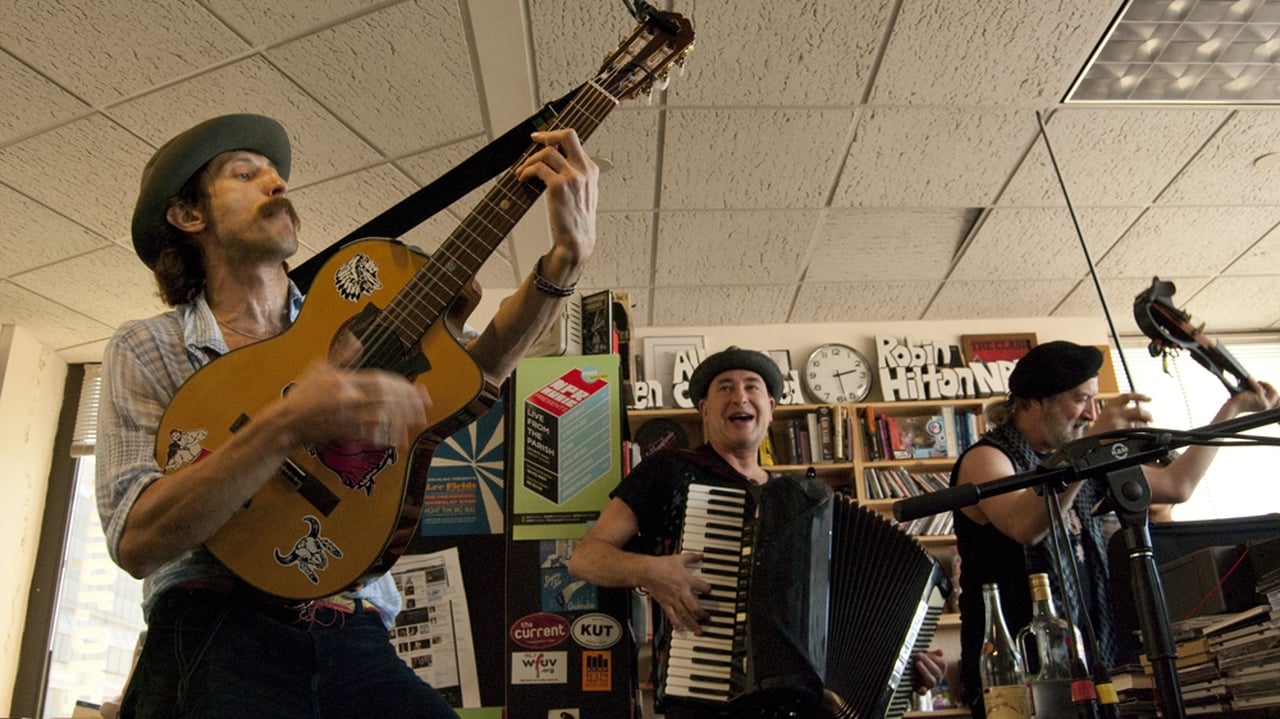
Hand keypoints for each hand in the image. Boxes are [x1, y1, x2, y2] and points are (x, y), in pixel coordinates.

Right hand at [281, 362, 431, 447]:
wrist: (286, 422)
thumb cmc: (303, 395)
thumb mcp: (320, 369)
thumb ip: (342, 356)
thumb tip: (356, 339)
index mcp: (344, 380)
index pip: (380, 379)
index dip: (401, 385)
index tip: (416, 389)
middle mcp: (347, 397)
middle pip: (385, 397)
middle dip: (408, 401)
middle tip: (425, 404)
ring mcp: (345, 416)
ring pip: (380, 416)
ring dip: (402, 419)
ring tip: (418, 420)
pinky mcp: (342, 432)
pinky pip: (368, 434)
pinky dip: (383, 436)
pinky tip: (397, 438)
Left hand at [517, 129, 597, 276]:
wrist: (576, 240)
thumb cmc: (577, 220)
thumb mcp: (584, 192)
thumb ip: (575, 174)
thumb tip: (555, 160)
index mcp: (591, 170)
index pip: (574, 142)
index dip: (555, 137)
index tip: (543, 139)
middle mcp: (584, 170)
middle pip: (567, 135)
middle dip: (548, 134)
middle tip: (535, 139)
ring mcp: (572, 177)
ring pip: (547, 152)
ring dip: (530, 159)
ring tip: (523, 170)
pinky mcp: (559, 186)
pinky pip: (538, 168)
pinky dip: (526, 171)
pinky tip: (523, 178)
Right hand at [644, 553, 710, 634]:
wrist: (647, 571)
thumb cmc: (661, 565)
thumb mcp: (679, 558)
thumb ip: (691, 557)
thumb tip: (700, 555)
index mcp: (686, 581)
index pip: (703, 587)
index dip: (708, 590)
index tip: (710, 592)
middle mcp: (681, 592)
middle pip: (695, 607)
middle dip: (702, 614)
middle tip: (708, 618)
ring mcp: (673, 600)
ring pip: (685, 615)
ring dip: (692, 623)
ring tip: (698, 630)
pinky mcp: (665, 604)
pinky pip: (672, 616)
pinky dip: (677, 624)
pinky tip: (681, 629)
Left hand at [912, 649, 945, 693]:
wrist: (914, 676)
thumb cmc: (923, 665)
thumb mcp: (928, 658)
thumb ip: (933, 655)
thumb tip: (940, 652)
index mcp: (941, 670)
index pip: (942, 664)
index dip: (934, 658)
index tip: (925, 653)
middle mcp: (938, 678)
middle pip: (936, 672)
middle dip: (928, 662)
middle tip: (919, 655)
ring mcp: (931, 685)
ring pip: (932, 682)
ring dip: (925, 672)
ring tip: (918, 663)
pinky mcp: (922, 690)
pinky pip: (924, 692)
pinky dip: (923, 690)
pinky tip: (922, 688)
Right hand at [1092, 392, 1152, 432]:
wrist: (1087, 444)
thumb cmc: (1097, 432)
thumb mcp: (1105, 416)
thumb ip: (1119, 411)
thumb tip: (1136, 412)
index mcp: (1110, 406)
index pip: (1127, 396)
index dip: (1140, 396)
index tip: (1148, 398)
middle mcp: (1114, 413)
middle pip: (1138, 411)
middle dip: (1147, 415)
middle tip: (1149, 419)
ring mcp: (1118, 425)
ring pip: (1140, 424)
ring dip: (1144, 426)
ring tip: (1143, 429)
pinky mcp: (1121, 435)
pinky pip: (1137, 434)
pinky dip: (1140, 435)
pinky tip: (1137, 437)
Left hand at [1228, 378, 1279, 413]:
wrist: (1232, 407)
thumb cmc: (1238, 402)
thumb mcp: (1251, 398)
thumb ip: (1257, 393)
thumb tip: (1260, 383)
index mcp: (1265, 407)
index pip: (1276, 399)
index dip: (1272, 391)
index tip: (1264, 384)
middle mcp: (1267, 407)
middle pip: (1275, 394)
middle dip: (1269, 386)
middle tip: (1260, 382)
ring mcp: (1264, 404)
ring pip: (1271, 391)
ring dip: (1265, 384)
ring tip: (1257, 381)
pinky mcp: (1260, 399)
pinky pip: (1259, 387)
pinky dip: (1254, 381)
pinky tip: (1248, 378)